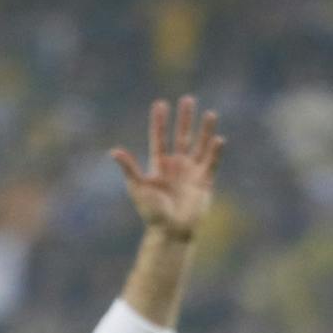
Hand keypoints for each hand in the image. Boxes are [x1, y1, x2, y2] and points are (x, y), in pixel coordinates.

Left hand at [112, 97, 223, 240]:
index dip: (160, 123)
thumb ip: (129, 168)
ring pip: (199, 146)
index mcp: (160, 166)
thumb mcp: (138, 188)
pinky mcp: (204, 182)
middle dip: (184, 119)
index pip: (159, 139)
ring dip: (204, 130)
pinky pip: (211, 163)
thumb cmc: (152, 213)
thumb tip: (114, 151)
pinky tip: (218, 138)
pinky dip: (215, 151)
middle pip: (182, 137)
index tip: (160, 104)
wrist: (171, 232)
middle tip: (187, 99)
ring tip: (210, 113)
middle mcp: (176, 166)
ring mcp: (191, 173)